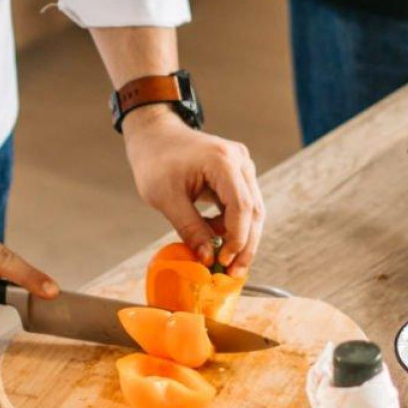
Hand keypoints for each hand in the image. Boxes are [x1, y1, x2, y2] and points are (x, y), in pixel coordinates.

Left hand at [121, 110, 265, 274]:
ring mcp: (241, 165)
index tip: (223, 262)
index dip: (236, 239)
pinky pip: (242, 204)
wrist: (154, 135)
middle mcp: (239, 160)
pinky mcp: (237, 172)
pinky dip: (232, 224)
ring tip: (224, 261)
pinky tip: (216, 239)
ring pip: (252, 210)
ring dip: (241, 237)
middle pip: (254, 210)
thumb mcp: (166, 199)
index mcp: (222, 161)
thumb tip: (208, 258)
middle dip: (245, 245)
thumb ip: (190, 228)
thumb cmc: (156, 161)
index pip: (241, 207)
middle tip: (234, 273)